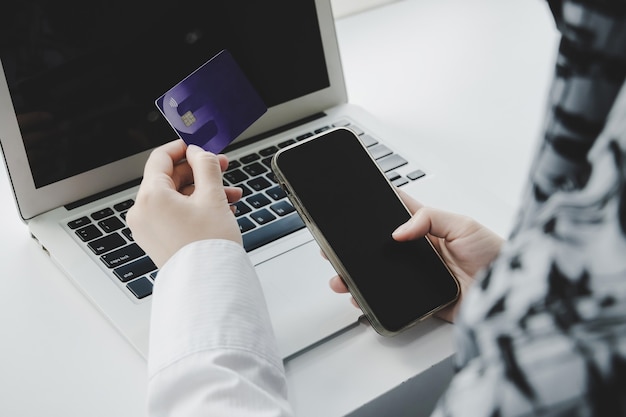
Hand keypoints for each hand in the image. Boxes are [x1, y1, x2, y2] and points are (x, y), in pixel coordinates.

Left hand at [127, 139, 242, 267]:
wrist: (208, 284)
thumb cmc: (208, 246)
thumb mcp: (212, 196)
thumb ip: (206, 166)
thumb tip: (198, 152)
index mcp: (151, 196)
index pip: (161, 158)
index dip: (183, 148)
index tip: (200, 147)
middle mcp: (143, 212)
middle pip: (170, 179)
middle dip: (200, 174)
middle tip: (223, 170)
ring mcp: (148, 229)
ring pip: (176, 198)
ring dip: (203, 192)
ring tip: (230, 197)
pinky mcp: (157, 241)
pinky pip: (174, 215)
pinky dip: (195, 209)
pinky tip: (220, 211)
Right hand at [329, 189, 503, 322]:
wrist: (514, 294)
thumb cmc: (497, 255)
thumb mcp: (464, 225)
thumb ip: (430, 218)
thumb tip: (400, 229)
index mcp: (429, 228)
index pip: (395, 215)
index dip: (372, 212)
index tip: (350, 209)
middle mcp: (420, 252)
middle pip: (379, 248)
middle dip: (355, 248)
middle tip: (333, 247)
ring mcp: (418, 277)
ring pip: (381, 275)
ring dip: (358, 275)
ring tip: (340, 275)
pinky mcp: (422, 301)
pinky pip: (393, 300)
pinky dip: (374, 300)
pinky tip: (361, 296)